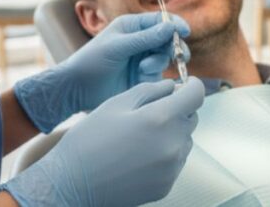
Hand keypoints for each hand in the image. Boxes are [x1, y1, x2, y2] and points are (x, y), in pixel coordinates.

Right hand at [1, 78, 204, 206]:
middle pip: (191, 118)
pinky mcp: (167, 185)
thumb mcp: (115, 104)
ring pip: (184, 140)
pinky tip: (139, 155)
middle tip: (151, 111)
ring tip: (140, 136)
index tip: (187, 84)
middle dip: (178, 110)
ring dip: (171, 132)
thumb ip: (149, 90)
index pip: (195, 96)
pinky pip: (175, 161)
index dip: (192, 86)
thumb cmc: (90, 140)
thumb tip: (171, 86)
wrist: (73, 183)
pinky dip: (164, 153)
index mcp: (160, 119)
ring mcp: (171, 168)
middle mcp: (172, 144)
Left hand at [14, 12, 189, 131]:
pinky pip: (159, 74)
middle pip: (168, 39)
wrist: (78, 89)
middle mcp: (140, 41)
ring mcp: (142, 59)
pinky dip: (155, 74)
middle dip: (173, 46)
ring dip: (159, 61)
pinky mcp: (143, 78)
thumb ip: (145, 38)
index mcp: (132, 26)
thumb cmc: (91, 61)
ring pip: (165, 57)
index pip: (160, 20)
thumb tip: (171, 27)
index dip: (175, 24)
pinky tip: (142, 76)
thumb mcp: (117, 46)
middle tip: (178, 55)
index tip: (184, 31)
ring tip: (144, 68)